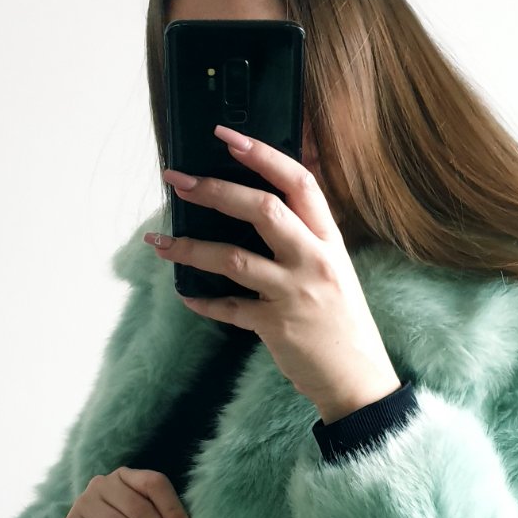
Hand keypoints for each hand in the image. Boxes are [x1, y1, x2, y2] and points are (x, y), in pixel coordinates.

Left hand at [149, 125, 401, 423]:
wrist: (358, 380)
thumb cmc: (342, 322)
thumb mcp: (334, 270)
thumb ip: (302, 239)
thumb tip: (254, 209)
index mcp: (329, 241)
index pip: (299, 183)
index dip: (263, 155)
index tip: (227, 137)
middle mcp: (314, 261)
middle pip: (263, 210)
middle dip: (214, 190)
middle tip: (177, 181)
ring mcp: (295, 293)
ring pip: (234, 258)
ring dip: (191, 247)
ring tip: (159, 241)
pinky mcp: (276, 326)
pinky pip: (229, 308)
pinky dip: (203, 301)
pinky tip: (186, 293)